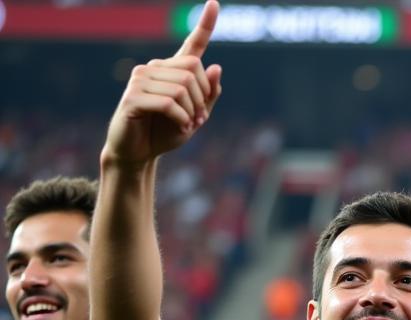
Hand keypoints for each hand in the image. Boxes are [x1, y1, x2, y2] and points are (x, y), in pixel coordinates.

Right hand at [102, 0, 221, 165]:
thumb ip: (207, 97)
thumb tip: (216, 67)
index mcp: (171, 72)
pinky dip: (181, 119)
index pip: (191, 45)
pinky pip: (169, 103)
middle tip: (199, 119)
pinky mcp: (133, 97)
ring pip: (182, 88)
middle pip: (193, 71)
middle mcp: (154, 68)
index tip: (215, 4)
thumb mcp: (194, 118)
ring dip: (192, 112)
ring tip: (188, 125)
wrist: (138, 152)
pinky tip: (180, 127)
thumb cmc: (164, 133)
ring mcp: (141, 79)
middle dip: (203, 99)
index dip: (205, 25)